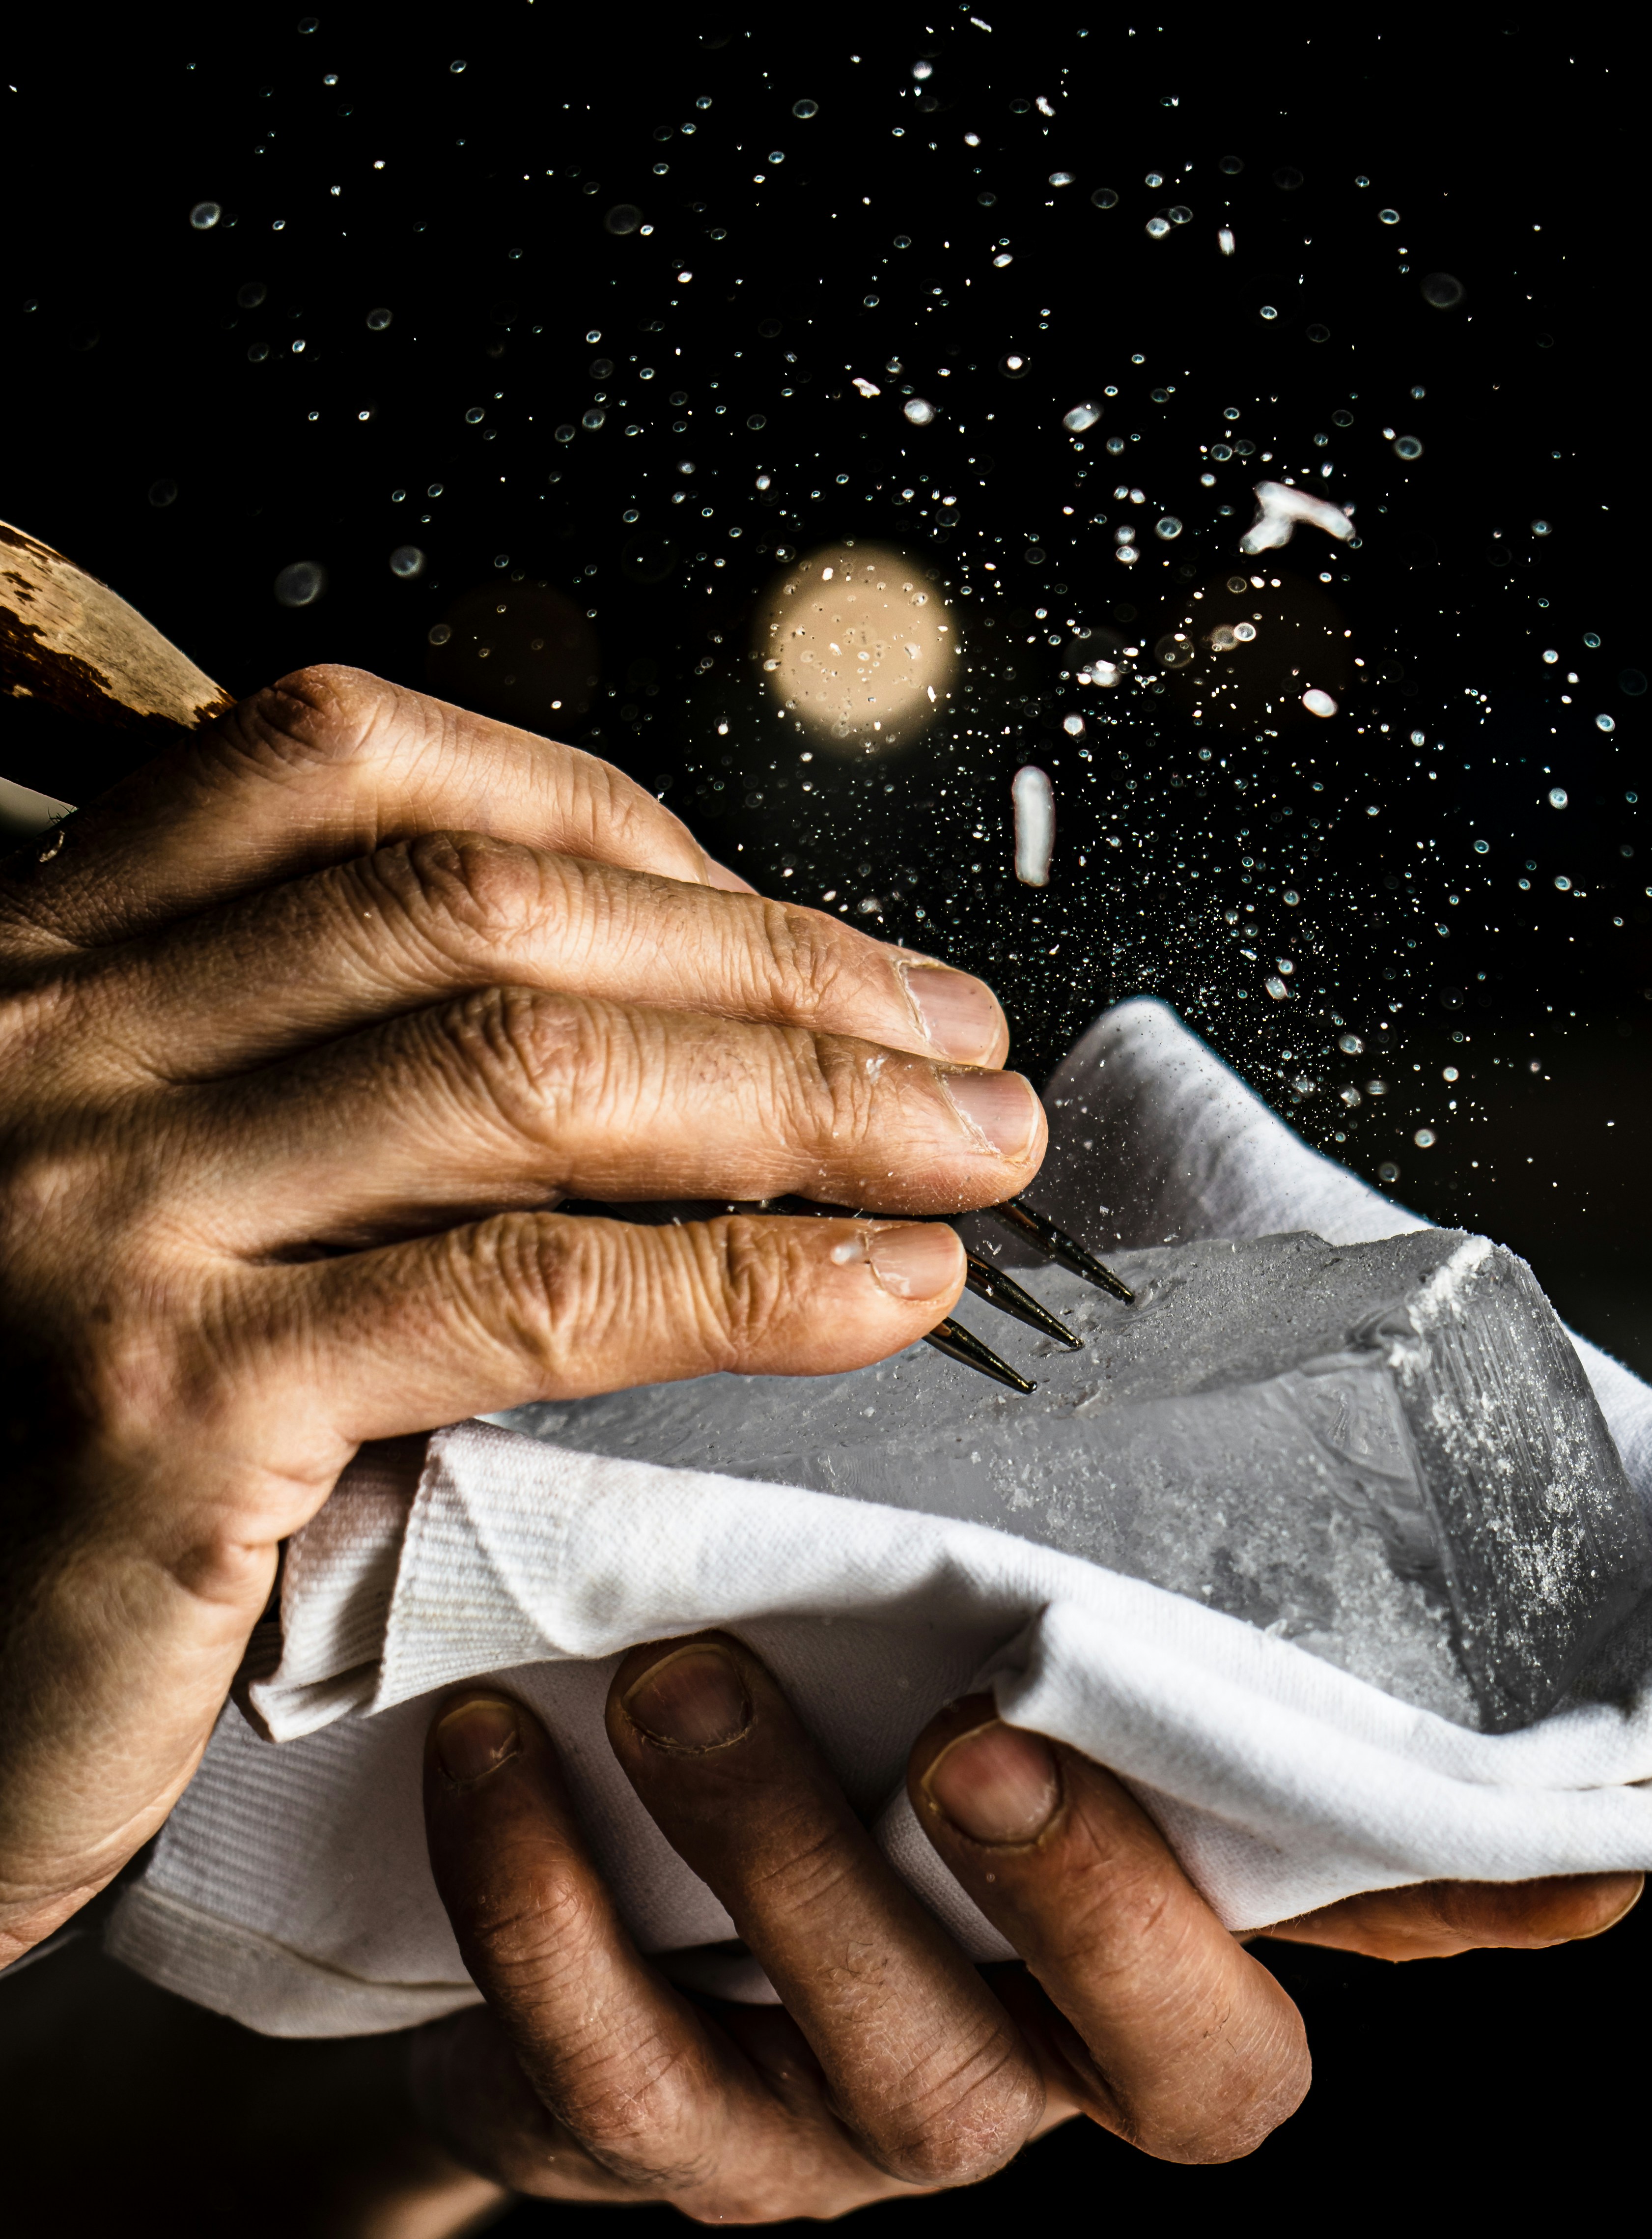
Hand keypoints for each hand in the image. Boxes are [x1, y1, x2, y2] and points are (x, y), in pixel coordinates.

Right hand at [0, 668, 1043, 1961]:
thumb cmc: (41, 1467)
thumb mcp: (163, 1210)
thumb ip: (331, 1093)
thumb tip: (680, 1040)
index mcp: (47, 962)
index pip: (354, 771)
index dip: (620, 827)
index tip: (798, 930)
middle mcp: (50, 1048)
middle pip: (483, 914)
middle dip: (776, 964)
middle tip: (963, 1045)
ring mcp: (97, 1216)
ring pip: (525, 1076)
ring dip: (805, 1101)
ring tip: (972, 1154)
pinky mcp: (166, 1411)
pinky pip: (521, 1299)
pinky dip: (742, 1280)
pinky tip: (882, 1289)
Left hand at [408, 1636, 1639, 2217]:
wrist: (564, 1920)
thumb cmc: (850, 1784)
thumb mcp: (1025, 1760)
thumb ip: (1229, 1766)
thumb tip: (1566, 1836)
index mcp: (1129, 1989)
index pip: (1271, 2018)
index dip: (1354, 1934)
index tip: (1373, 1814)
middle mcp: (1018, 2086)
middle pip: (1122, 2059)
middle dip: (1071, 1902)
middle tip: (978, 1727)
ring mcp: (835, 2138)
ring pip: (854, 2046)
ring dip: (775, 1852)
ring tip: (680, 1678)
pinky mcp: (648, 2138)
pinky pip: (601, 2058)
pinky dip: (543, 1899)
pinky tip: (495, 1751)